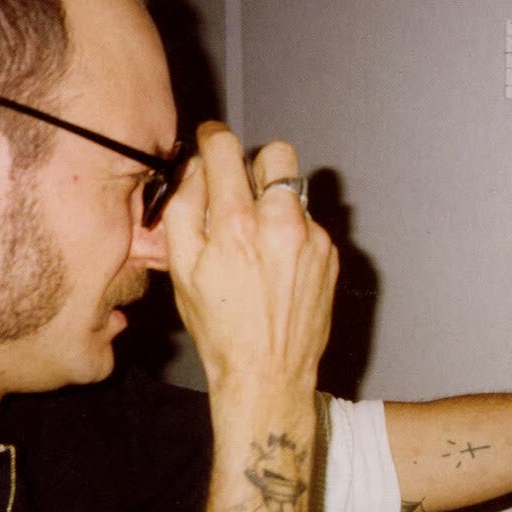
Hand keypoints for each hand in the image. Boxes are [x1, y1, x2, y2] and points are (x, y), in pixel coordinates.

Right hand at [162, 123, 338, 398]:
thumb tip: (198, 169)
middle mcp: (281, 224)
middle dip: (256, 163)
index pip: (227, 149)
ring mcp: (313, 239)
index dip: (214, 138)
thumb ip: (185, 209)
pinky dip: (292, 234)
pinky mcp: (330, 254)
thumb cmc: (221, 328)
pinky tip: (278, 267)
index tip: (211, 141)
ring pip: (294, 192)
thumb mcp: (182, 270)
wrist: (268, 372)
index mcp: (237, 225)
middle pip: (277, 154)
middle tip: (241, 192)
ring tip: (259, 243)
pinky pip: (309, 224)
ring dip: (275, 204)